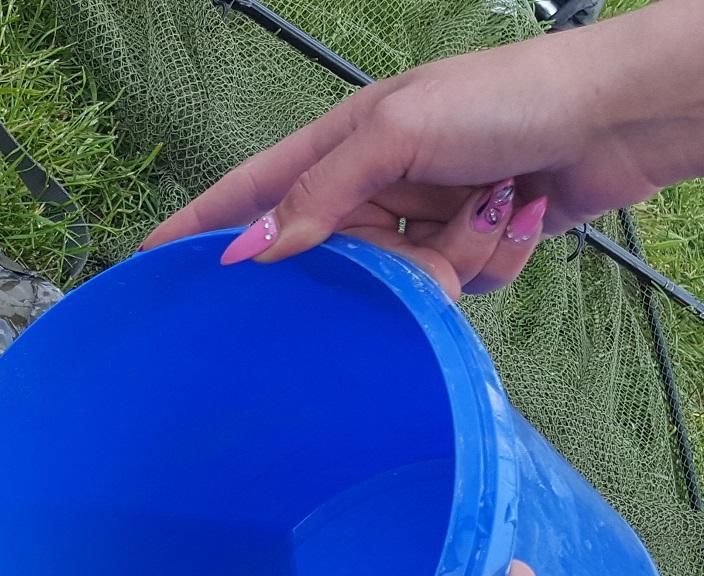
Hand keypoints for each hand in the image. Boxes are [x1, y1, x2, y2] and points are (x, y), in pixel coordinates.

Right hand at [142, 0, 703, 296]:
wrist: (617, 115)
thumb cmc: (505, 98)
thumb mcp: (395, 132)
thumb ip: (320, 194)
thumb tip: (253, 253)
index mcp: (340, 147)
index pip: (248, 196)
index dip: (198, 232)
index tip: (148, 270)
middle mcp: (374, 188)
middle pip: (331, 260)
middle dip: (381, 260)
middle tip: (417, 237)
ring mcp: (422, 221)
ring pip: (401, 283)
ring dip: (457, 252)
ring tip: (498, 201)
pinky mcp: (470, 249)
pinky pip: (458, 289)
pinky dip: (495, 258)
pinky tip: (525, 212)